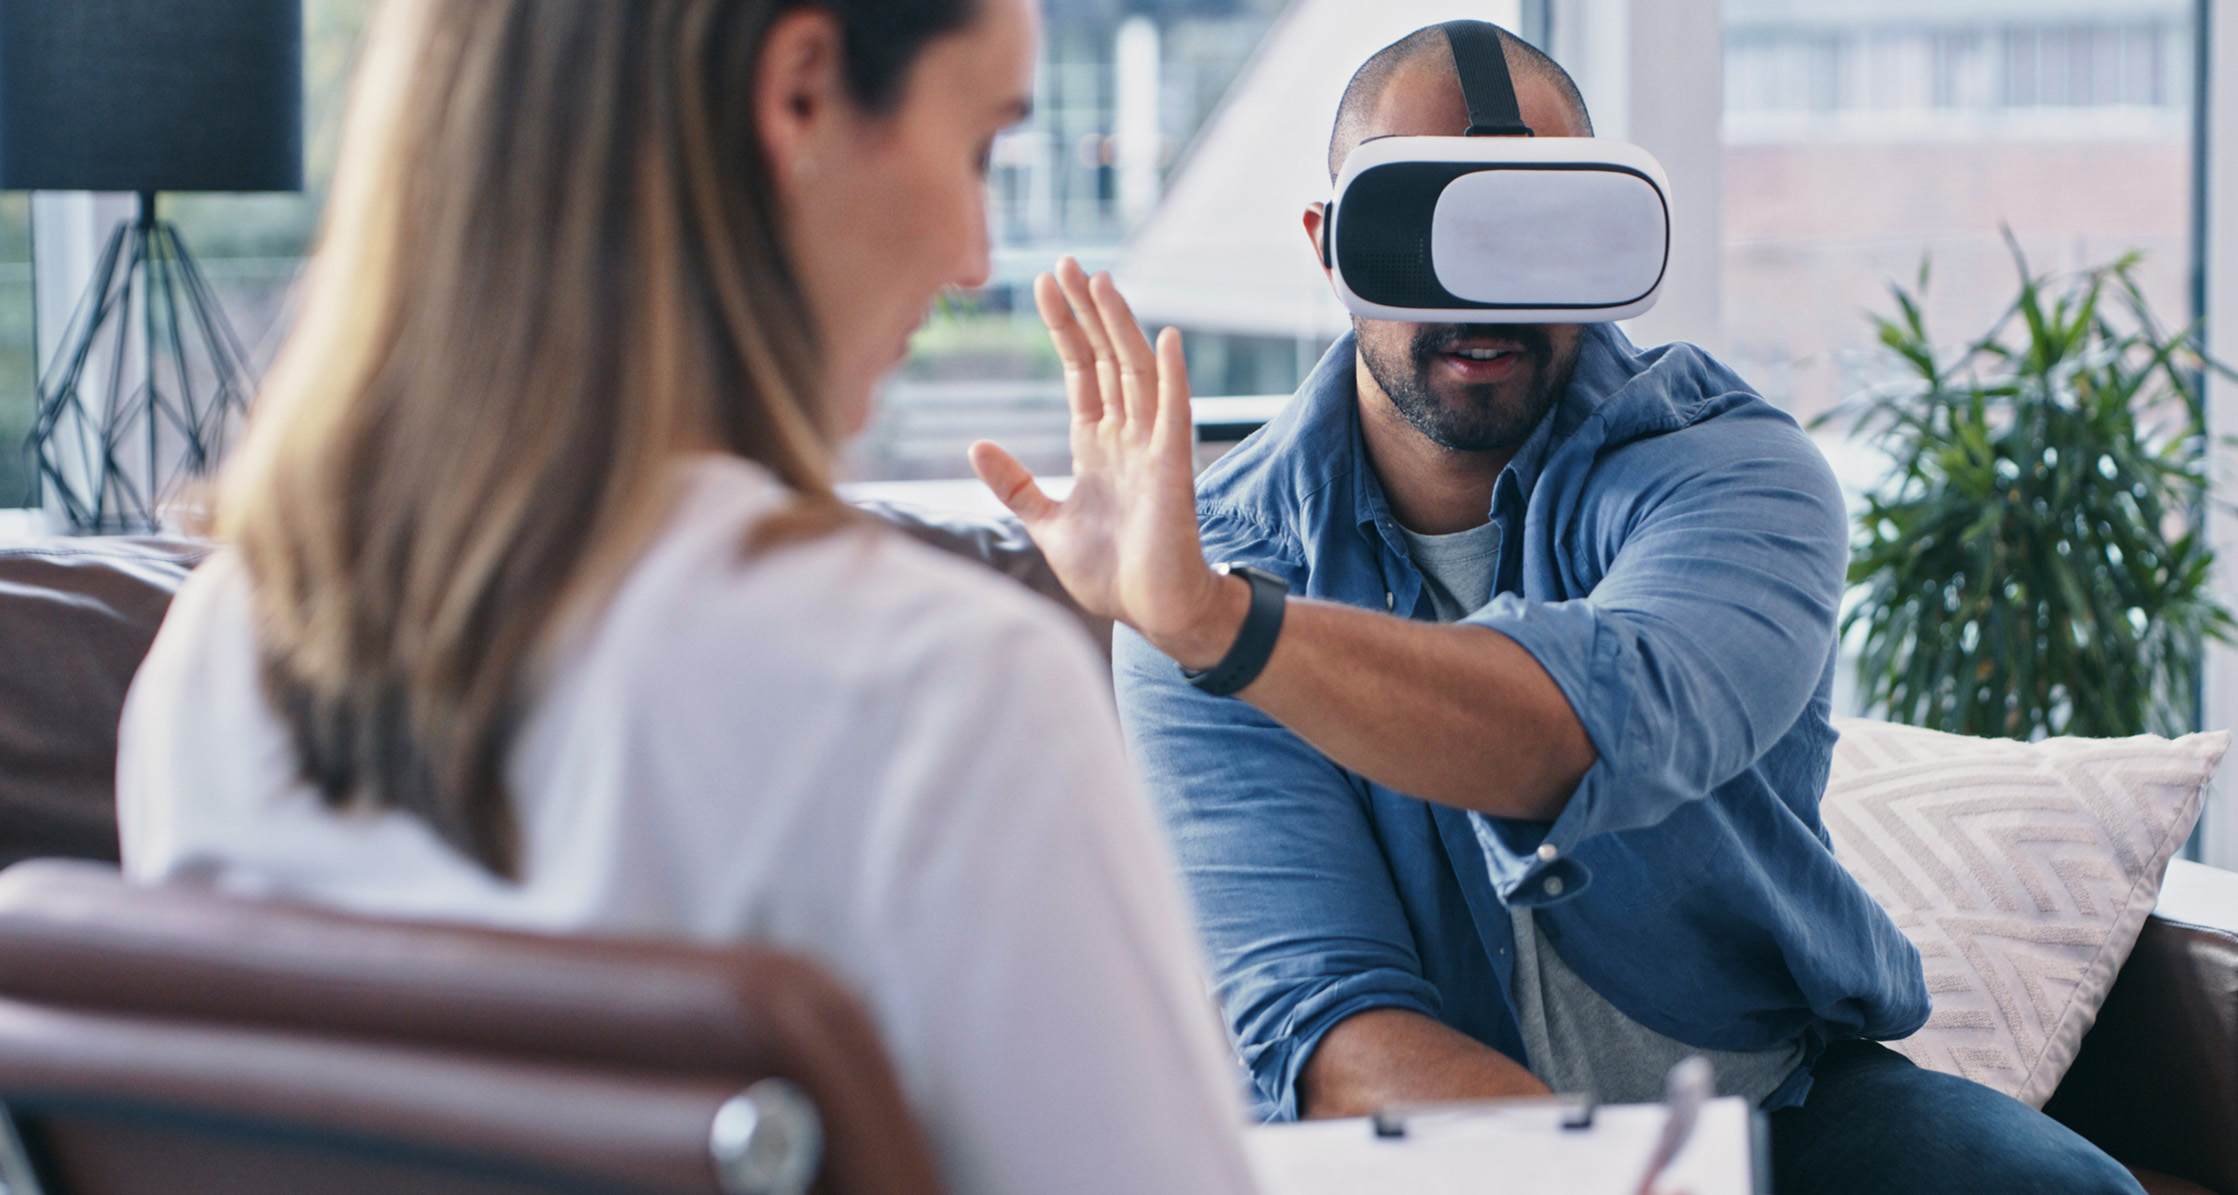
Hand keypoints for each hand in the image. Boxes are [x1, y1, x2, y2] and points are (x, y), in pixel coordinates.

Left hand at [970, 258, 1246, 667]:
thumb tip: (976, 446)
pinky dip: (1172, 377)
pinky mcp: (1173, 471)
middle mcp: (1126, 437)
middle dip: (1085, 312)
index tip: (1045, 284)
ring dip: (1120, 328)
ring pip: (1136, 373)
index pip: (1079, 371)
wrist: (1152, 615)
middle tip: (1067, 262)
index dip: (1063, 328)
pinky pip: (1175, 415)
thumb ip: (1016, 486)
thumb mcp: (1047, 525)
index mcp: (1096, 446)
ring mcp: (1151, 449)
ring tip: (1100, 282)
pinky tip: (1166, 338)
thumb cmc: (1110, 574)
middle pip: (1105, 359)